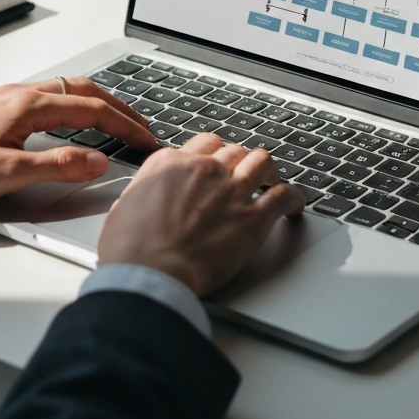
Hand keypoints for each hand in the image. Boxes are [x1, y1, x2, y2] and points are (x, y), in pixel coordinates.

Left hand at [0, 77, 157, 205]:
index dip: (126, 125)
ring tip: (117, 121)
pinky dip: (76, 106)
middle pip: (85, 91)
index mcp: (29, 105)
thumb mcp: (8, 173)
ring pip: (67, 91)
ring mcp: (9, 97)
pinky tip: (73, 123)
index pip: (93, 110)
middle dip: (120, 107)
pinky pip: (50, 98)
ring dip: (98, 103)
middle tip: (143, 126)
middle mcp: (22, 93)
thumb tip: (99, 162)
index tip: (148, 140)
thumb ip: (58, 167)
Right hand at [97, 132, 306, 295]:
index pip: (203, 144)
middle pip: (233, 150)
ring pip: (261, 162)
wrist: (148, 274)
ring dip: (268, 170)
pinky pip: (284, 196)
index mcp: (170, 163)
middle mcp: (204, 169)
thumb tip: (146, 197)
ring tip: (272, 179)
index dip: (213, 155)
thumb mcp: (124, 207)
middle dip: (239, 162)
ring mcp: (231, 190)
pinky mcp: (252, 218)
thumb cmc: (130, 250)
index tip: (216, 165)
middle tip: (243, 175)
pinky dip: (293, 198)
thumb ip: (144, 193)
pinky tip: (294, 204)